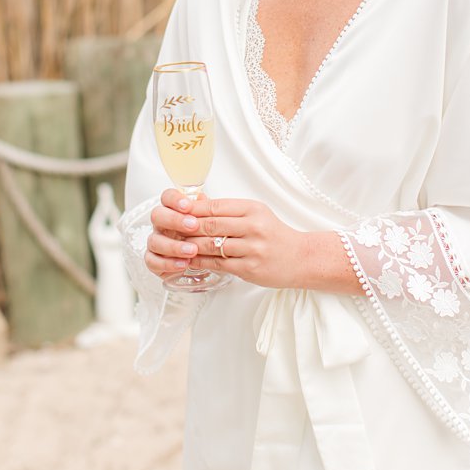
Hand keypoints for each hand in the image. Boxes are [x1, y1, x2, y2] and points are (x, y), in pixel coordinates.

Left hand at [148, 189, 307, 288]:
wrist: (301, 258)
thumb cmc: (273, 234)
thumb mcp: (254, 214)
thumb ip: (226, 209)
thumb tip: (194, 201)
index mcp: (252, 209)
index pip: (214, 206)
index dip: (191, 210)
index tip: (174, 212)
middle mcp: (253, 227)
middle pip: (210, 225)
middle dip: (186, 227)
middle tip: (169, 229)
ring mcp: (252, 248)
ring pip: (211, 245)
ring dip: (189, 246)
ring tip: (174, 244)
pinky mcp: (250, 268)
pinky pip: (218, 263)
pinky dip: (200, 261)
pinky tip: (188, 260)